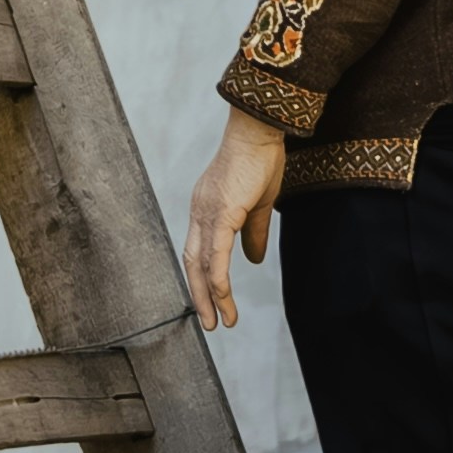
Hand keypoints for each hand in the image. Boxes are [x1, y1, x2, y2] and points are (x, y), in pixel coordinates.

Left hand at [183, 112, 284, 333]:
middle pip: (192, 262)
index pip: (197, 252)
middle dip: (199, 296)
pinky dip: (217, 278)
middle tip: (210, 322)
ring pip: (201, 263)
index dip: (201, 279)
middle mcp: (200, 212)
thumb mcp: (257, 204)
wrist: (260, 130)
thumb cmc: (259, 160)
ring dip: (208, 296)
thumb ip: (253, 234)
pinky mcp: (221, 211)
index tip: (210, 302)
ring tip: (219, 321)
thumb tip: (253, 260)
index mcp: (206, 209)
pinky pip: (215, 253)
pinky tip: (222, 298)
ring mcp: (207, 212)